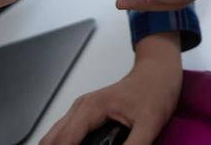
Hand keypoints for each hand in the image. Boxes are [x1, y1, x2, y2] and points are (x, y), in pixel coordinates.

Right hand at [40, 32, 182, 144]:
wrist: (157, 73)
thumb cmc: (154, 91)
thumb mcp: (149, 123)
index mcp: (91, 108)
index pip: (66, 141)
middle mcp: (81, 108)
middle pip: (52, 139)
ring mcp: (81, 110)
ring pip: (54, 136)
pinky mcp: (85, 115)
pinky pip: (64, 134)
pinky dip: (65, 144)